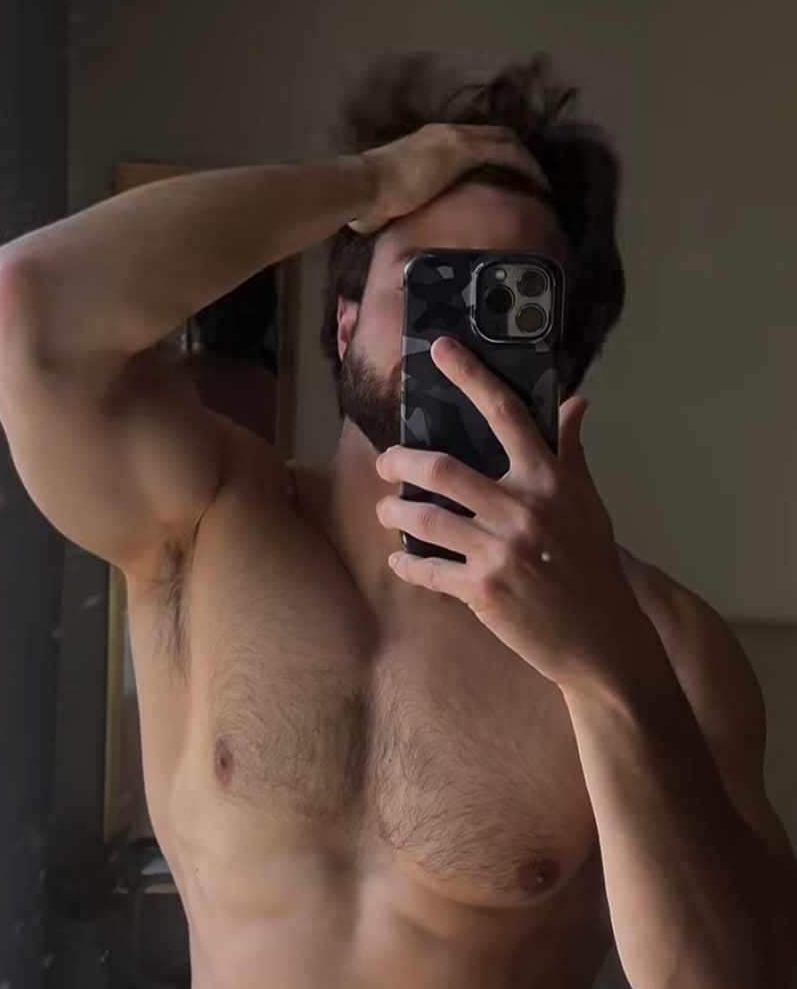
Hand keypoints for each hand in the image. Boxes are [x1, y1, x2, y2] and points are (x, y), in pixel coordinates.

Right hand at [349, 124, 549, 234]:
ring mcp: (454, 138)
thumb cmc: (370, 197)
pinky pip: (505, 152)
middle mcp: (445, 134)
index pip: (471, 143)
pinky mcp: (461, 148)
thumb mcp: (394, 199)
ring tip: (541, 184)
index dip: (492, 156)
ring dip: (525, 161)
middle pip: (493, 136)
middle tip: (532, 179)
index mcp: (430, 143)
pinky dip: (524, 166)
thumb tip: (396, 224)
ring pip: (504, 140)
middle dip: (516, 155)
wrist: (364, 185)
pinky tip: (537, 185)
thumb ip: (404, 205)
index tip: (506, 177)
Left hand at [375, 337, 650, 693]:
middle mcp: (524, 509)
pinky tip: (400, 560)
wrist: (602, 639)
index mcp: (550, 480)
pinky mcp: (483, 591)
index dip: (472, 377)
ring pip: (426, 519)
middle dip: (401, 462)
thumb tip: (576, 403)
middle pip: (444, 469)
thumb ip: (571, 452)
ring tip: (386, 511)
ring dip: (394, 512)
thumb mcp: (588, 504)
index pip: (508, 414)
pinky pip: (428, 569)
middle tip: (385, 463)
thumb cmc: (592, 566)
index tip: (442, 350)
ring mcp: (502, 552)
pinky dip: (408, 564)